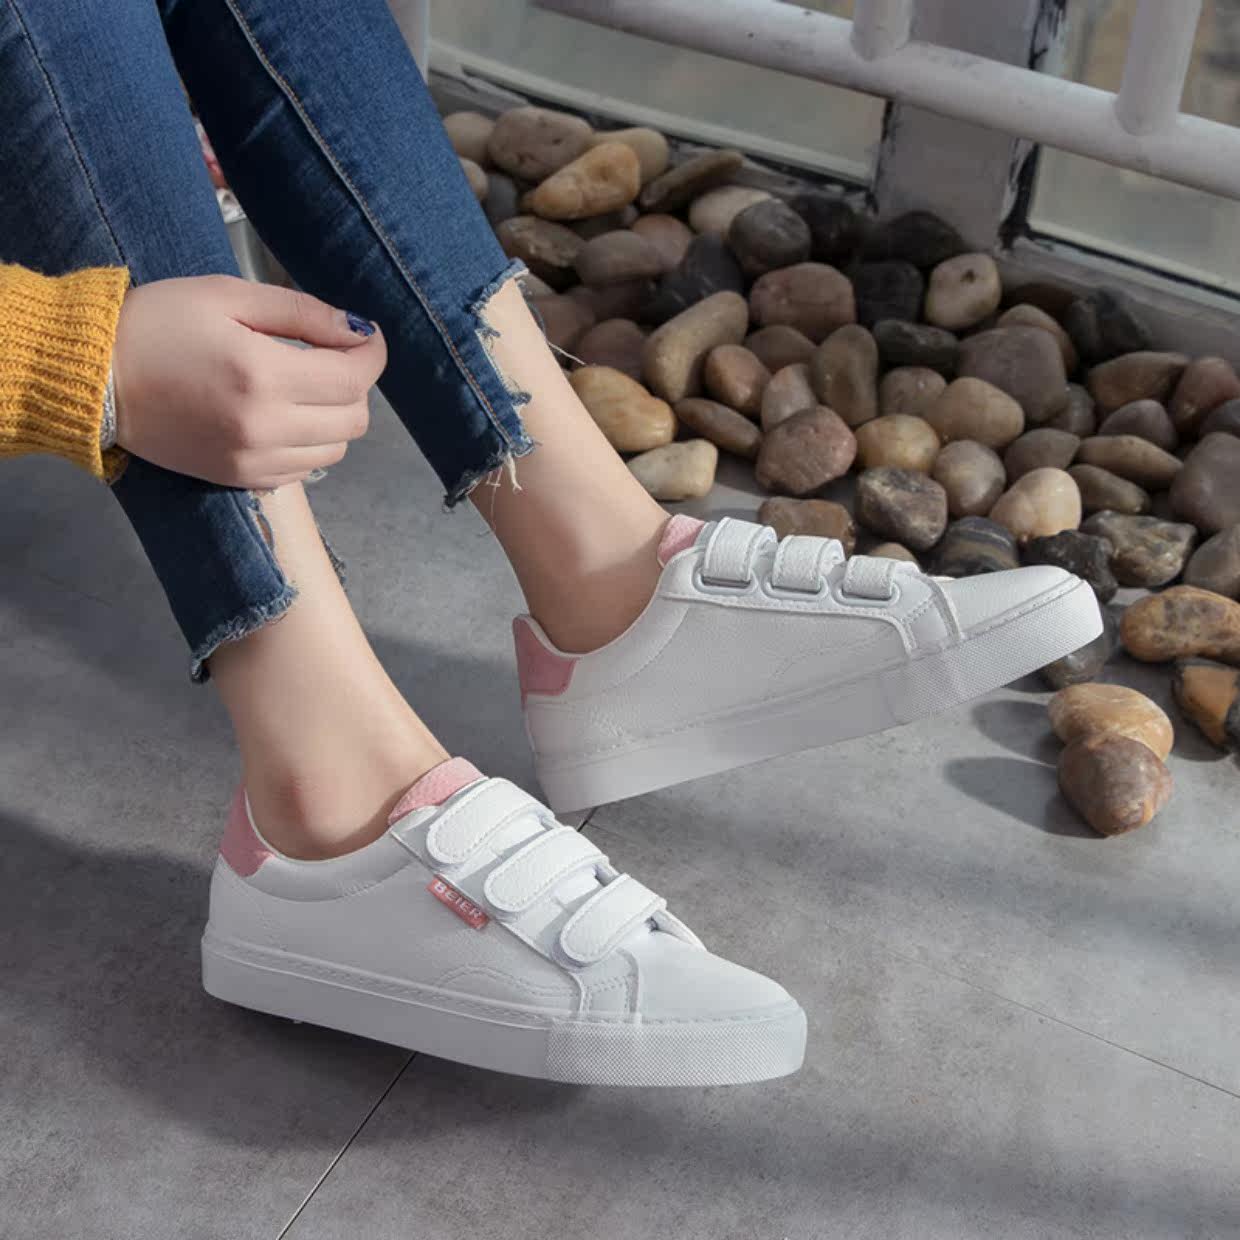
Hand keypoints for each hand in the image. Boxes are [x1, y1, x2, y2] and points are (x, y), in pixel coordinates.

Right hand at [111, 274, 386, 488]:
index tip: (366, 337)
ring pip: (335, 448)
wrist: (95, 378)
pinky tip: (281, 416)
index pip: (355, 378)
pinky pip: (304, 469)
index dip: (372, 354)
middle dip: (353, 384)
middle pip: (354, 418)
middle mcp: (264, 427)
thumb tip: (358, 329)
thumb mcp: (228, 297)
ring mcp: (252, 460)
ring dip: (333, 416)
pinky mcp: (240, 478)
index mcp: (262, 375)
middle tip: (328, 357)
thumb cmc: (157, 324)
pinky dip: (308, 443)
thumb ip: (302, 313)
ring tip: (301, 387)